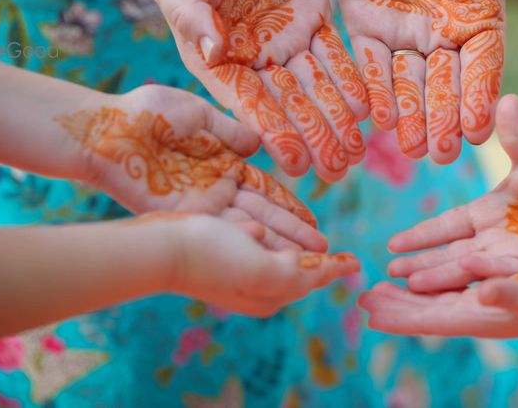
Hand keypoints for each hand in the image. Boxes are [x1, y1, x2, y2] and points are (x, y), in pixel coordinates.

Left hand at [56, 84, 325, 250]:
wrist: (107, 128)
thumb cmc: (148, 113)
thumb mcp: (198, 114)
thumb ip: (229, 132)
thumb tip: (260, 144)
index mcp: (222, 163)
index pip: (264, 188)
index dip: (289, 204)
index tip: (313, 219)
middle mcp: (215, 188)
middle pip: (261, 213)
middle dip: (291, 232)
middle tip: (322, 249)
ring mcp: (198, 204)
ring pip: (245, 227)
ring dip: (274, 243)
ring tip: (305, 259)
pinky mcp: (180, 215)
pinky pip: (220, 228)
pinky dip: (245, 239)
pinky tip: (270, 250)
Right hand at [148, 0, 368, 181]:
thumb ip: (189, 11)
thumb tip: (213, 52)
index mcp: (213, 55)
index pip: (247, 100)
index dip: (273, 130)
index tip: (295, 161)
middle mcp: (252, 56)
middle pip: (288, 102)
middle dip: (313, 135)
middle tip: (339, 169)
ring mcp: (284, 37)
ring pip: (316, 85)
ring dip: (336, 117)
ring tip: (358, 150)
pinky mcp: (311, 15)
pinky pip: (335, 52)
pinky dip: (350, 77)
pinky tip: (367, 104)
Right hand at [154, 213, 360, 317]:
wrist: (163, 246)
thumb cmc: (216, 259)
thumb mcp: (265, 272)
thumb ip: (295, 273)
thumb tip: (308, 266)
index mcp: (269, 293)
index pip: (310, 278)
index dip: (333, 269)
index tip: (355, 263)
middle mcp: (254, 280)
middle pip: (294, 263)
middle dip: (313, 258)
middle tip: (339, 257)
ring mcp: (236, 261)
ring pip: (273, 244)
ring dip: (287, 239)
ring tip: (302, 241)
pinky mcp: (220, 241)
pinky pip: (248, 230)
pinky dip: (257, 226)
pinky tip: (249, 224)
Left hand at [334, 0, 517, 162]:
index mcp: (479, 15)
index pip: (483, 65)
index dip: (479, 97)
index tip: (479, 131)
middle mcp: (442, 31)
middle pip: (445, 84)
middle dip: (444, 120)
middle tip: (443, 156)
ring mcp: (402, 31)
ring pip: (408, 83)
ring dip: (411, 117)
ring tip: (413, 151)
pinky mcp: (364, 22)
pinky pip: (369, 62)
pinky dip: (374, 87)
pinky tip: (377, 117)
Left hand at [359, 263, 517, 336]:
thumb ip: (510, 290)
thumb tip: (481, 291)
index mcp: (481, 315)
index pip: (430, 319)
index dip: (399, 316)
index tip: (370, 313)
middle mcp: (476, 310)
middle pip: (424, 311)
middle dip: (393, 306)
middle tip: (361, 299)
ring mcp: (482, 300)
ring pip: (433, 298)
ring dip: (405, 295)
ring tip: (379, 288)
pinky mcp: (489, 286)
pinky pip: (450, 285)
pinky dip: (428, 280)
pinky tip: (419, 275)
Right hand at [386, 95, 517, 290]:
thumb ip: (515, 135)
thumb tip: (505, 98)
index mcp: (484, 213)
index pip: (445, 226)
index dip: (420, 235)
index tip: (393, 243)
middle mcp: (490, 239)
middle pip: (448, 254)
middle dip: (419, 263)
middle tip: (389, 272)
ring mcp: (508, 257)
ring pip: (469, 271)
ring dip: (441, 278)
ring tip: (411, 288)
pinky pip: (503, 277)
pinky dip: (483, 280)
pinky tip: (461, 286)